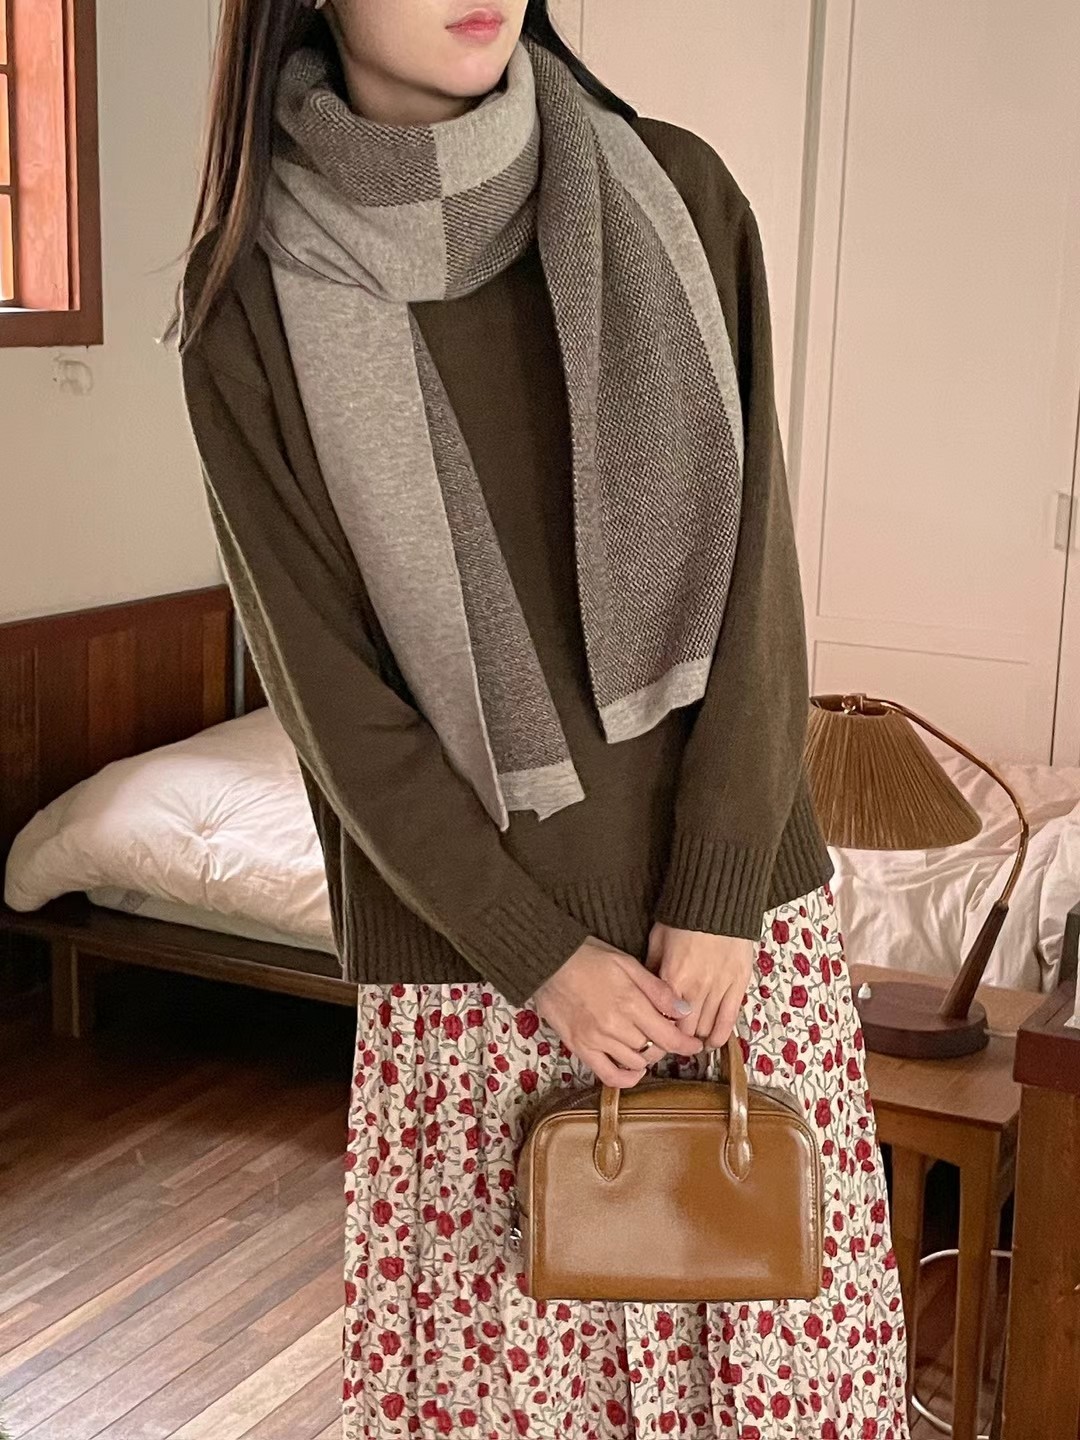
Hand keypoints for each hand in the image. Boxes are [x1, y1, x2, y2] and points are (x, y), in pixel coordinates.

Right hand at [532, 938, 701, 1088]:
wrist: (548, 960)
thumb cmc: (587, 956)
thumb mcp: (627, 963)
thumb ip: (657, 989)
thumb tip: (685, 1010)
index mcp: (630, 1003)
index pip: (668, 1036)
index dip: (686, 1045)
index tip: (694, 1046)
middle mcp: (615, 1026)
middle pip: (654, 1050)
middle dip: (665, 1044)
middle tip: (664, 1033)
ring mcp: (596, 1039)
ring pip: (635, 1063)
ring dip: (646, 1056)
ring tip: (646, 1043)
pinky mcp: (580, 1047)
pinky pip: (608, 1075)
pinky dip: (625, 1078)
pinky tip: (633, 1070)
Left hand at [647, 925, 753, 1049]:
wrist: (717, 901)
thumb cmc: (683, 919)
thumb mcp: (657, 941)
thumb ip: (651, 970)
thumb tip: (645, 993)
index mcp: (672, 978)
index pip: (664, 1019)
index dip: (659, 1030)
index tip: (657, 1032)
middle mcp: (696, 988)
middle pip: (685, 1030)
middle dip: (678, 1038)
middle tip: (673, 1040)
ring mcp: (720, 988)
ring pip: (707, 1028)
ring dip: (698, 1037)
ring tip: (692, 1041)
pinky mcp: (739, 984)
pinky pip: (730, 1019)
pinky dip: (721, 1035)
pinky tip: (713, 1041)